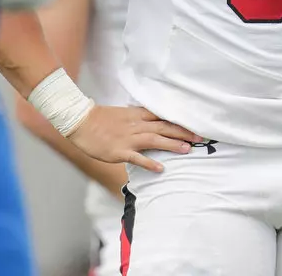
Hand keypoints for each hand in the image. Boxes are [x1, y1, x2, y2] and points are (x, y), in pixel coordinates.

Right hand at [69, 105, 203, 172]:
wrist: (80, 122)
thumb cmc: (100, 119)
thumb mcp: (123, 114)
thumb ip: (138, 118)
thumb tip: (152, 120)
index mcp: (137, 115)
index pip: (163, 117)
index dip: (180, 121)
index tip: (195, 125)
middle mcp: (136, 126)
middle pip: (164, 127)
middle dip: (183, 132)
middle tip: (200, 138)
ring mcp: (129, 139)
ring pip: (155, 140)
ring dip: (172, 144)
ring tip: (187, 149)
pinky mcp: (120, 151)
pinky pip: (137, 157)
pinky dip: (149, 162)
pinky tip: (160, 168)